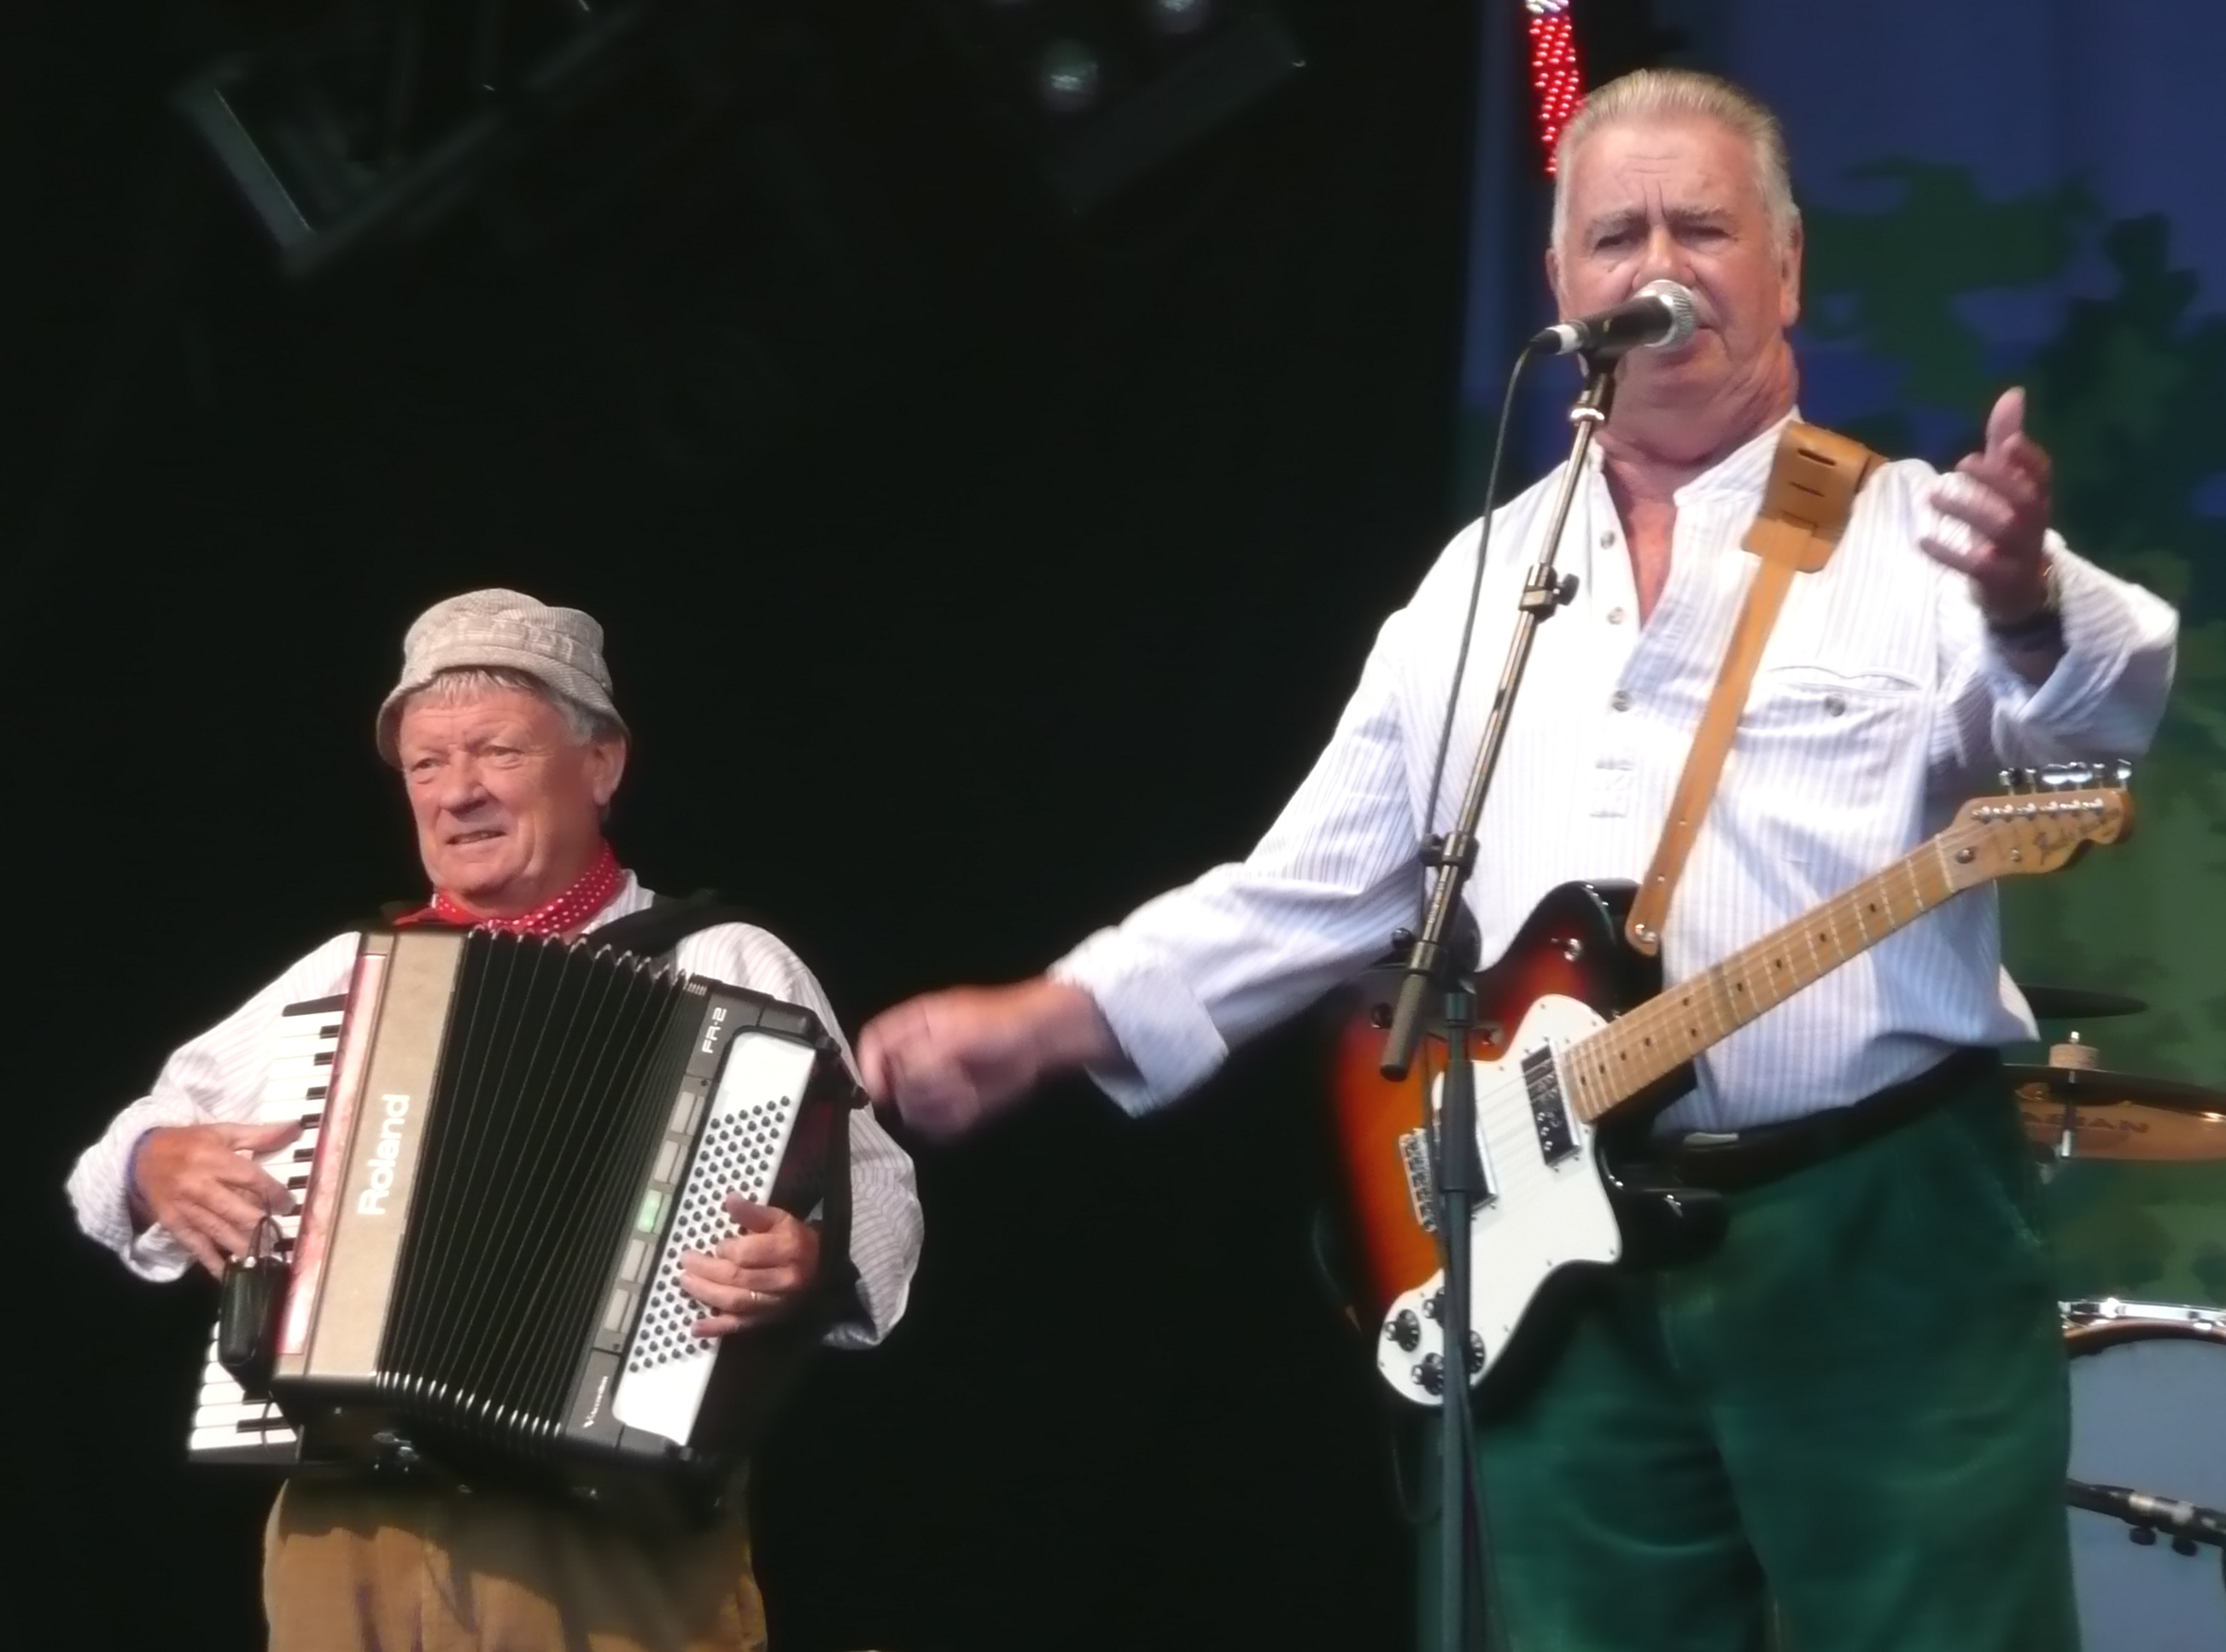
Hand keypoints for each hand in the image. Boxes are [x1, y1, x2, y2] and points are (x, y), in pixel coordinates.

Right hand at [131, 1121, 300, 1277]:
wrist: (141, 1156)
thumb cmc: (189, 1143)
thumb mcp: (222, 1132)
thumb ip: (260, 1134)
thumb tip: (294, 1129)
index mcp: (214, 1159)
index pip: (250, 1179)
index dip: (273, 1193)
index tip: (289, 1204)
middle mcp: (199, 1185)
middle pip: (234, 1209)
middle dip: (259, 1224)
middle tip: (280, 1234)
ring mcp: (185, 1207)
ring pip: (217, 1230)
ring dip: (241, 1246)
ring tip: (263, 1258)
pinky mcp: (173, 1223)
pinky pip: (194, 1245)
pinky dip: (211, 1261)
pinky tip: (228, 1273)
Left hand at [678, 1197, 820, 1337]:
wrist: (823, 1269)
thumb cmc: (797, 1240)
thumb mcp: (780, 1219)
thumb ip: (753, 1213)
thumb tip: (728, 1200)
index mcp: (788, 1249)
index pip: (747, 1253)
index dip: (725, 1250)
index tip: (715, 1245)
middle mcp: (783, 1280)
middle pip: (737, 1278)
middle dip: (706, 1270)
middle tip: (685, 1261)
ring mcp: (776, 1304)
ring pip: (735, 1302)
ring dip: (705, 1294)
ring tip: (684, 1282)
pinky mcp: (769, 1321)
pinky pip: (740, 1326)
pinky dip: (716, 1328)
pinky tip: (695, 1327)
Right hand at [857, 978, 1117, 1139]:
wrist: (1045, 1036)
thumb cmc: (1003, 1023)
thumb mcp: (954, 1035)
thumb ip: (920, 1058)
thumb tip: (896, 1080)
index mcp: (916, 1024)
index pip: (874, 1044)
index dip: (871, 1067)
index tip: (881, 1091)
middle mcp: (924, 1050)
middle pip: (894, 1082)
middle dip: (912, 1092)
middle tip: (938, 1089)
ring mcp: (943, 1075)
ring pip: (918, 1106)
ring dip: (935, 1108)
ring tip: (963, 1094)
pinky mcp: (962, 1097)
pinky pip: (944, 1120)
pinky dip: (954, 1120)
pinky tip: (973, 1105)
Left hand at [1919, 386, 2054, 621]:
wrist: (2019, 595)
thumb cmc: (2007, 531)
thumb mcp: (2007, 487)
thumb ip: (2005, 442)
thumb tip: (2013, 392)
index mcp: (2037, 499)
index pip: (2043, 476)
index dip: (2029, 459)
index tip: (2008, 442)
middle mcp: (2034, 525)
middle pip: (2025, 500)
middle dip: (1997, 479)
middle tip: (1962, 463)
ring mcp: (2019, 555)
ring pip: (2002, 530)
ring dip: (1967, 510)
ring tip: (1932, 496)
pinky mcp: (2000, 583)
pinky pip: (1978, 567)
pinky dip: (1949, 553)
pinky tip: (1923, 540)